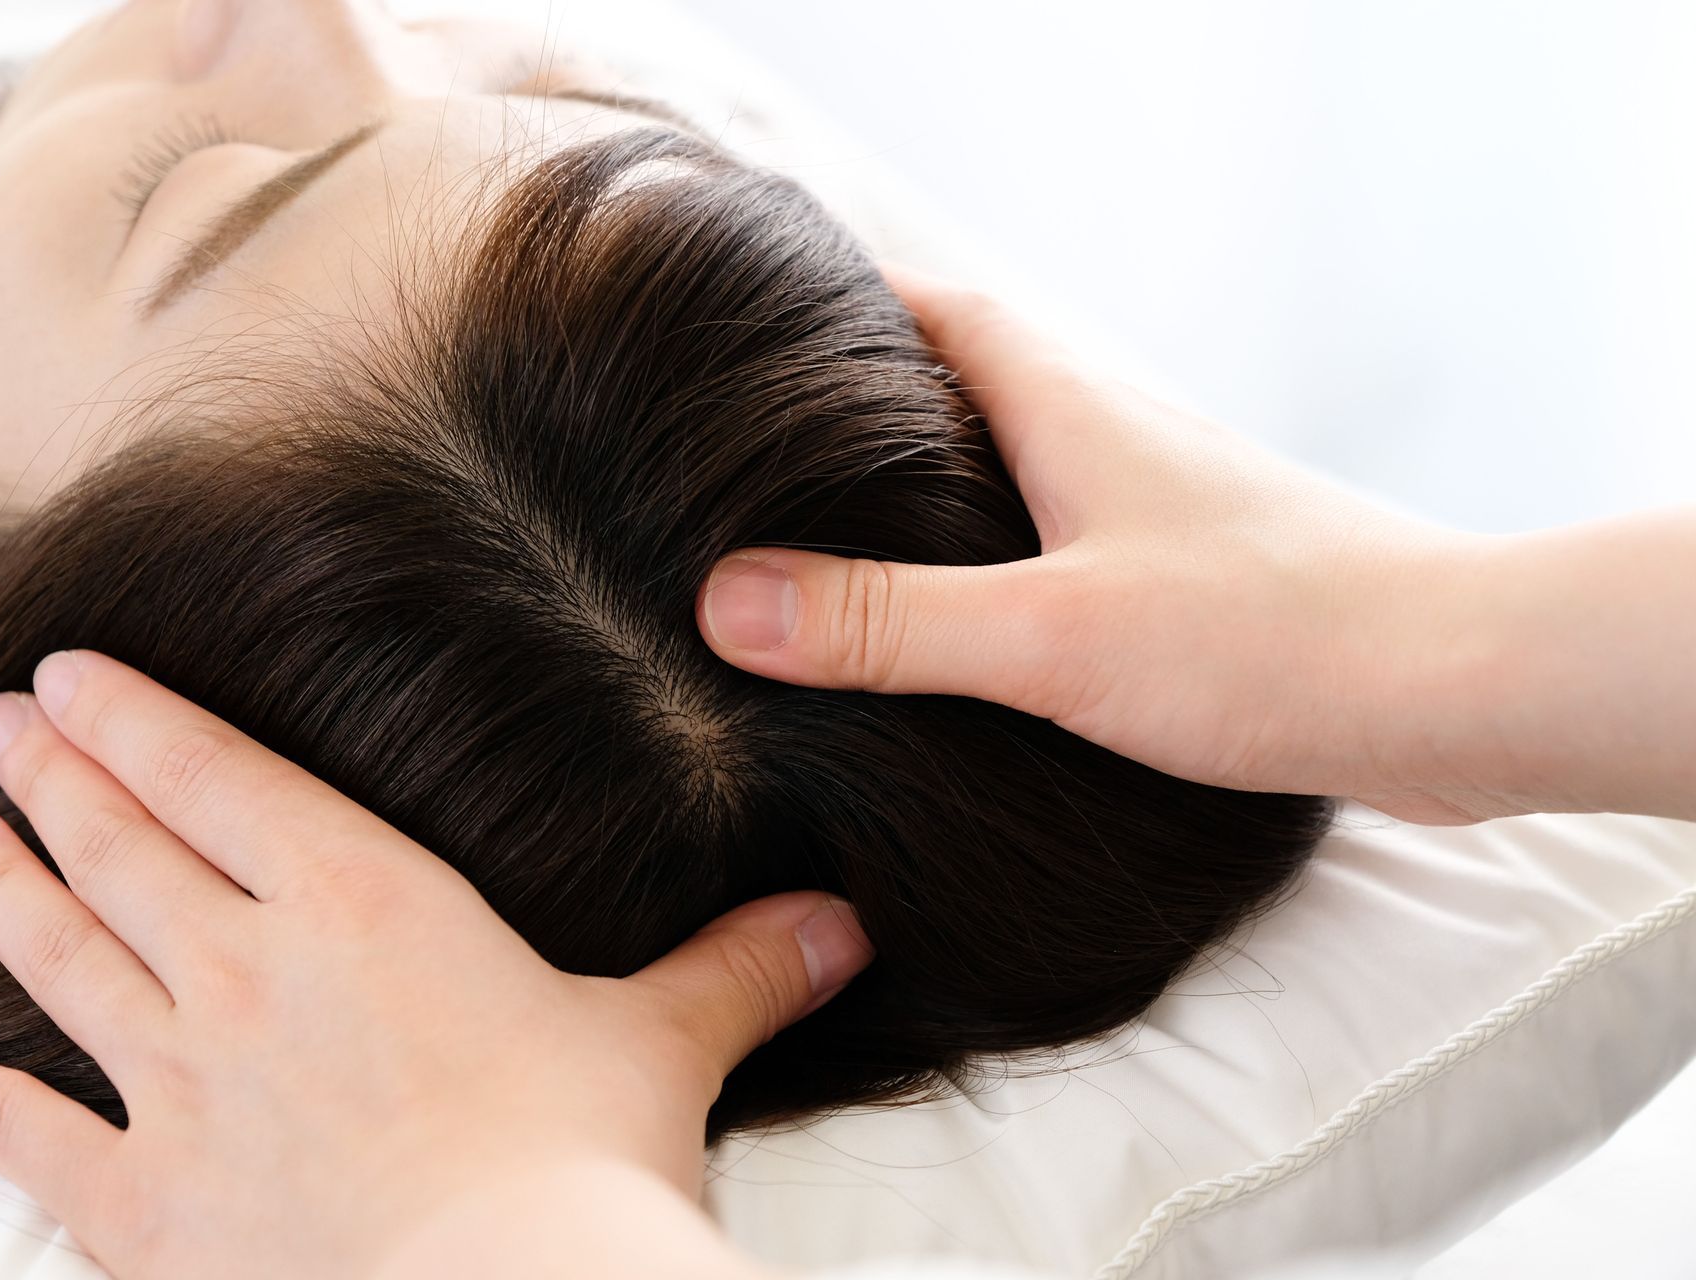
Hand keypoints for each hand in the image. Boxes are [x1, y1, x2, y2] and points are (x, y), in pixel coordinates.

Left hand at [0, 651, 870, 1277]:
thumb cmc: (581, 1161)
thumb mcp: (667, 1044)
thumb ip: (741, 969)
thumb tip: (845, 924)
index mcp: (363, 903)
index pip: (219, 781)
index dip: (137, 719)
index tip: (69, 672)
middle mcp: (248, 972)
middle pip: (121, 848)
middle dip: (52, 776)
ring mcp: (182, 1086)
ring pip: (60, 960)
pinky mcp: (147, 1205)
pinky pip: (28, 1136)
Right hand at [696, 265, 1515, 823]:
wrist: (1462, 689)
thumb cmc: (1274, 638)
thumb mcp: (1051, 637)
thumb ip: (890, 623)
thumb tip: (728, 604)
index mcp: (1071, 410)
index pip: (939, 312)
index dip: (847, 302)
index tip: (758, 323)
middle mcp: (1117, 439)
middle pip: (974, 385)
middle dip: (875, 405)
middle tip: (777, 454)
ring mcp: (1161, 509)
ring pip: (1025, 471)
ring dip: (943, 491)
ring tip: (850, 548)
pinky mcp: (1197, 582)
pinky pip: (1073, 547)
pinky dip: (1007, 567)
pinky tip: (977, 638)